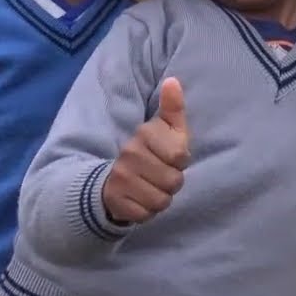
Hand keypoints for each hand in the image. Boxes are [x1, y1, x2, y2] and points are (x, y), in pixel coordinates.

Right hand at [103, 77, 189, 223]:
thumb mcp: (166, 129)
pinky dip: (147, 212)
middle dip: (172, 183)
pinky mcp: (115, 201)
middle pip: (174, 181)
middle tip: (159, 175)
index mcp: (144, 134)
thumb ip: (173, 107)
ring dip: (161, 198)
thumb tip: (173, 81)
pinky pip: (146, 215)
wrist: (115, 180)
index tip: (170, 158)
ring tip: (150, 187)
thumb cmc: (152, 152)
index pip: (180, 156)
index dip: (180, 162)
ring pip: (161, 200)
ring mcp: (120, 178)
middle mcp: (129, 154)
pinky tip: (140, 200)